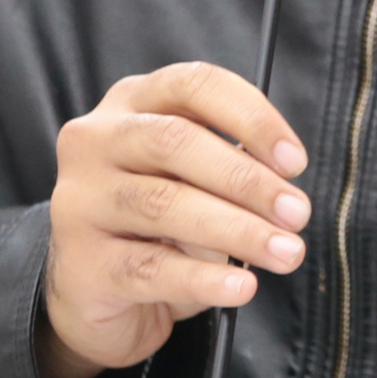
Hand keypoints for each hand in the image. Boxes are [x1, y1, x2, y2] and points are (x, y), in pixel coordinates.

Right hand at [37, 62, 310, 377]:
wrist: (93, 292)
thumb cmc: (156, 222)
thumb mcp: (192, 181)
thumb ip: (228, 169)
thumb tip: (282, 188)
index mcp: (131, 101)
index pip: (194, 85)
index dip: (252, 117)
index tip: (295, 160)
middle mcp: (96, 141)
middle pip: (175, 141)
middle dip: (247, 179)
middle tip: (296, 213)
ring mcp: (80, 201)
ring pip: (164, 204)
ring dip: (238, 230)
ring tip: (284, 253)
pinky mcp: (81, 263)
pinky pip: (151, 268)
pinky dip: (204, 279)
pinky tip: (241, 287)